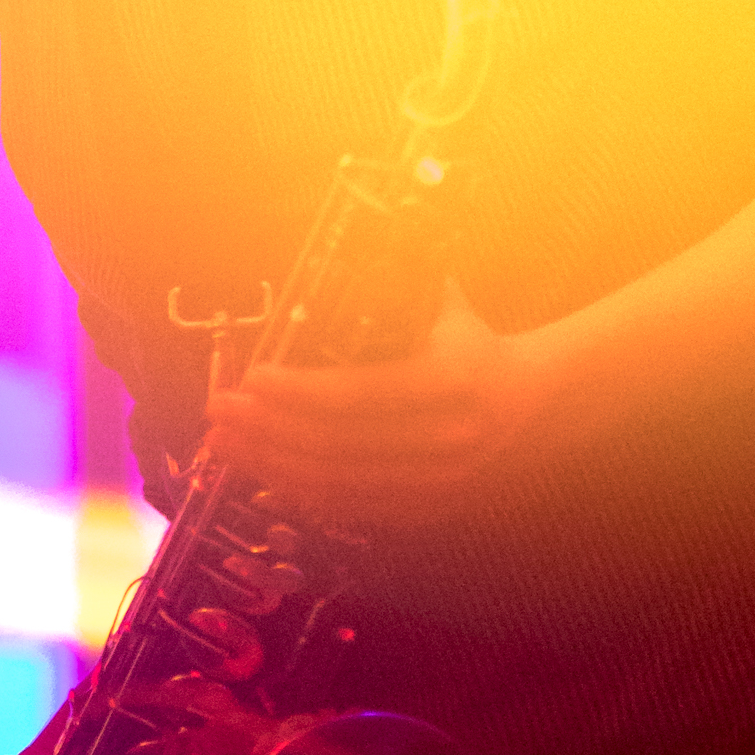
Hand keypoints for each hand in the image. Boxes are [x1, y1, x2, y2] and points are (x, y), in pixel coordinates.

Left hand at [201, 280, 550, 525]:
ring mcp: (436, 484)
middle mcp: (445, 440)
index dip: (298, 392)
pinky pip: (350, 508)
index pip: (360, 395)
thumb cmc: (475, 345)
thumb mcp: (446, 305)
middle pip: (337, 446)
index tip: (252, 378)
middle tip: (218, 412)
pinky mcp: (425, 511)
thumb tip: (341, 243)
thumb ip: (396, 280)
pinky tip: (264, 473)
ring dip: (271, 464)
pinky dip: (301, 492)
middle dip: (266, 430)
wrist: (536, 408)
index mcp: (451, 382)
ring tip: (225, 444)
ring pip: (337, 484)